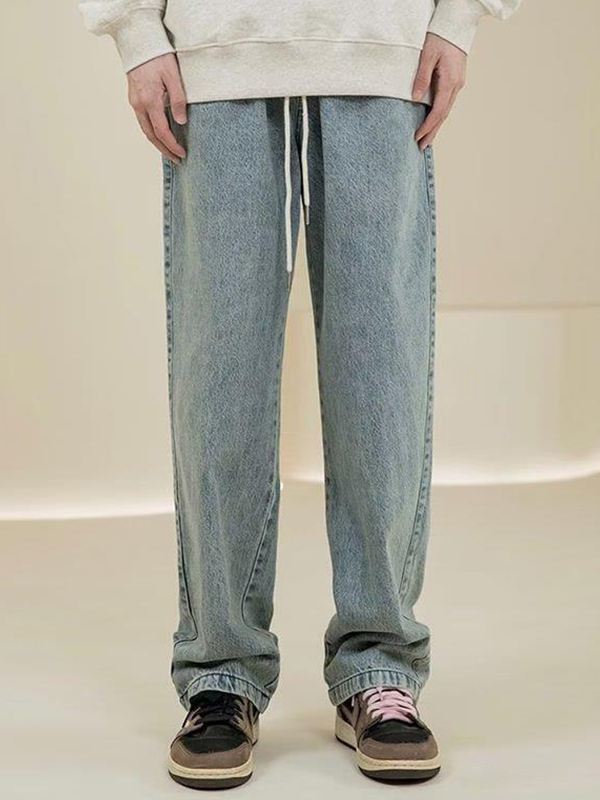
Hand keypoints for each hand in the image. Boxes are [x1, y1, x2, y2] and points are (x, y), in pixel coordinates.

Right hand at [127, 53, 186, 162]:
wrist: (138, 40)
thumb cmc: (157, 55)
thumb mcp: (173, 76)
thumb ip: (178, 99)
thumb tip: (181, 122)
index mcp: (149, 100)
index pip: (162, 131)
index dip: (172, 145)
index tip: (182, 154)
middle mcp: (139, 104)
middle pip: (151, 135)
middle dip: (164, 150)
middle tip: (177, 160)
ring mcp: (134, 101)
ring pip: (145, 129)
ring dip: (157, 143)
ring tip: (170, 151)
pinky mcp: (133, 98)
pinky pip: (142, 121)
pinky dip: (152, 132)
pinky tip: (160, 135)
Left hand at [413, 33, 466, 149]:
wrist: (456, 25)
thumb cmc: (441, 36)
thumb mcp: (427, 55)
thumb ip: (422, 77)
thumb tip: (415, 98)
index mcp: (450, 81)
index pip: (438, 111)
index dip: (428, 126)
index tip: (417, 137)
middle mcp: (457, 85)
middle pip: (444, 115)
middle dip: (432, 132)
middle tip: (421, 147)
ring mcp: (458, 84)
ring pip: (446, 110)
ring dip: (436, 126)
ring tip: (426, 139)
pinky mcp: (456, 81)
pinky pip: (447, 103)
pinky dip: (439, 115)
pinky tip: (433, 121)